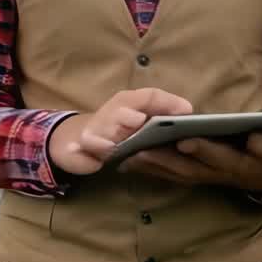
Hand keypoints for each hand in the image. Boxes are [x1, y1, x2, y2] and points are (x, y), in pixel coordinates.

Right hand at [48, 88, 193, 175]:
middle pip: (117, 111)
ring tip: (110, 148)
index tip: (186, 111)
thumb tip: (187, 112)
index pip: (148, 97)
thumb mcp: (139, 120)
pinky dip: (79, 156)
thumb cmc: (118, 128)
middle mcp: (109, 114)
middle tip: (137, 120)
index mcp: (128, 103)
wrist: (77, 139)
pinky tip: (90, 163)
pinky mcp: (74, 149)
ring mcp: (90, 132)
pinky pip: (75, 153)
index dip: (166, 102)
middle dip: (126, 116)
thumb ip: (159, 116)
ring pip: (94, 134)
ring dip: (102, 140)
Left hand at [118, 131, 261, 192]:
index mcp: (242, 164)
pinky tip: (130, 159)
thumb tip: (257, 140)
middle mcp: (220, 175)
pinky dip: (151, 169)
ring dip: (152, 166)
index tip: (185, 140)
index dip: (203, 150)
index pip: (220, 158)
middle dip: (164, 160)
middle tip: (140, 148)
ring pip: (176, 173)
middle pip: (189, 169)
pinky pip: (171, 175)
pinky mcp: (197, 176)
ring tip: (127, 153)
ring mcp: (207, 178)